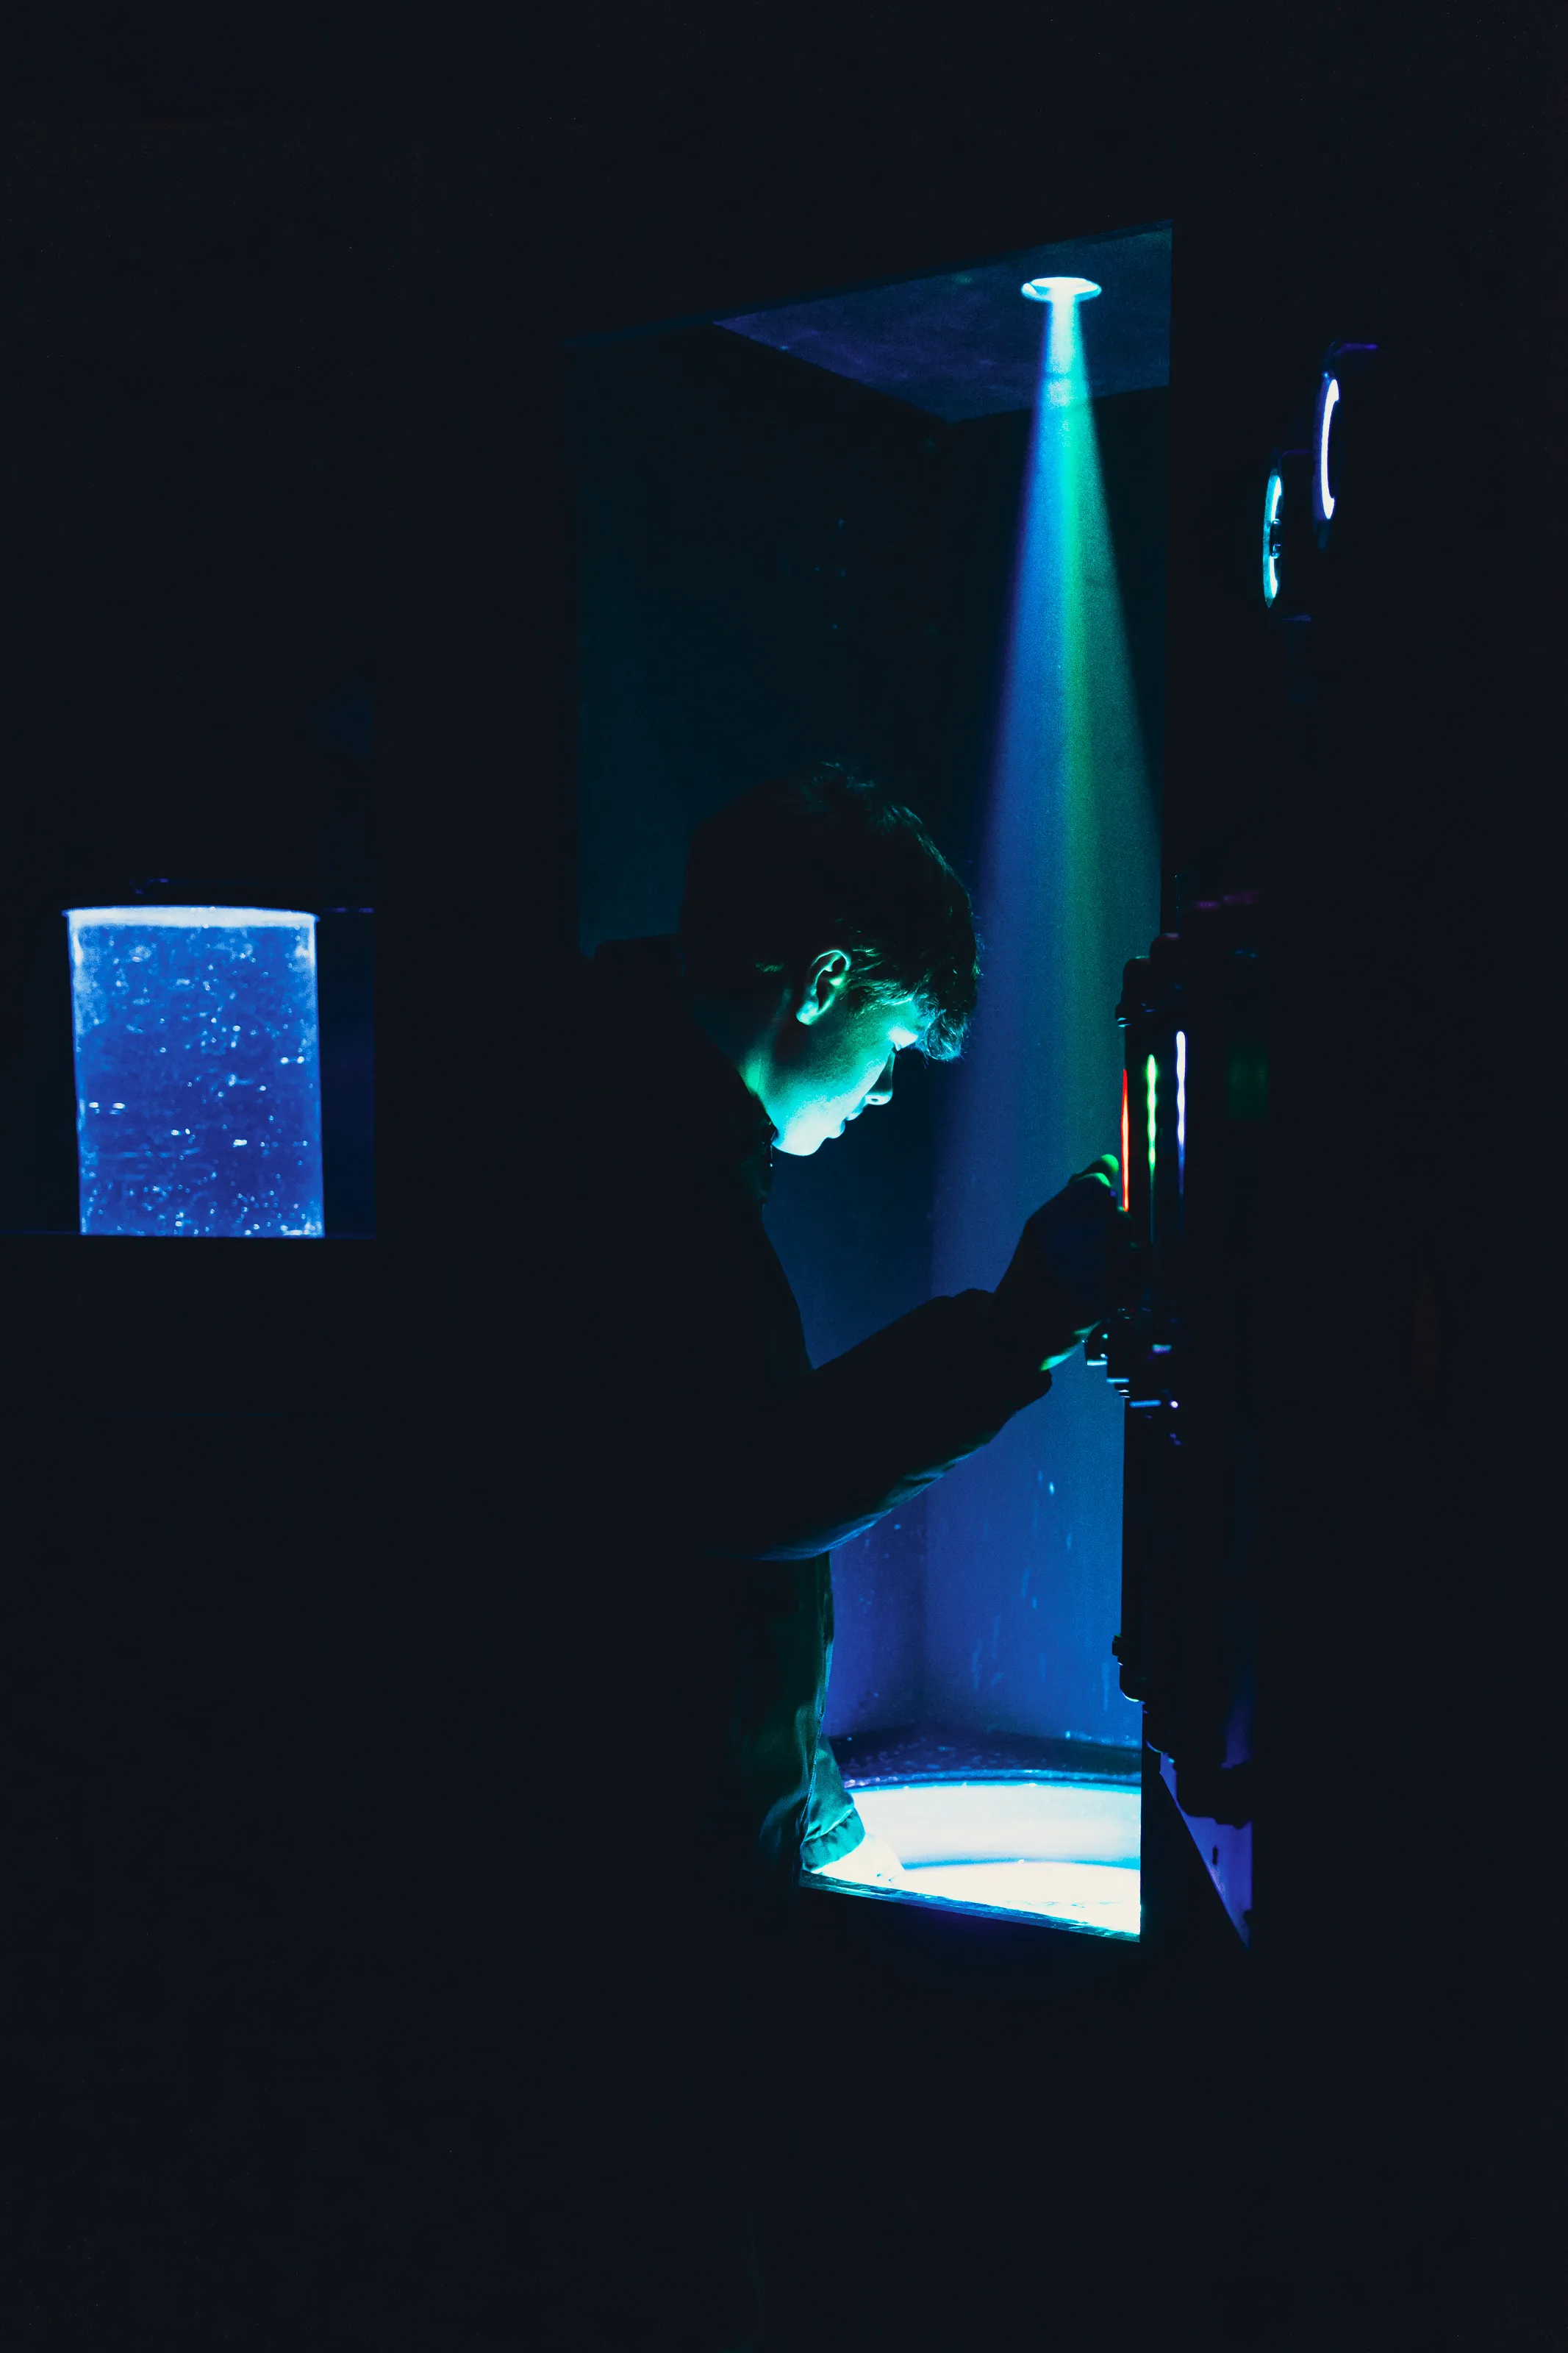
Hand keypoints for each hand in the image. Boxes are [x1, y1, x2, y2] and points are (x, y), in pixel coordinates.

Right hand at [989, 1154, 1121, 1375]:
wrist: (1016, 1331)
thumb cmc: (1032, 1272)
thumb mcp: (1042, 1230)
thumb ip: (1074, 1194)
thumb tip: (1109, 1161)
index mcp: (1042, 1227)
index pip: (1096, 1187)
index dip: (1103, 1188)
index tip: (1100, 1196)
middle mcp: (1061, 1250)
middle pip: (1117, 1215)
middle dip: (1115, 1222)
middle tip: (1101, 1236)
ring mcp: (1081, 1279)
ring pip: (1130, 1244)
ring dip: (1126, 1249)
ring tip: (1105, 1261)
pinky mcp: (1101, 1304)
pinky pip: (1134, 1275)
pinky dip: (1130, 1276)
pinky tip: (1112, 1281)